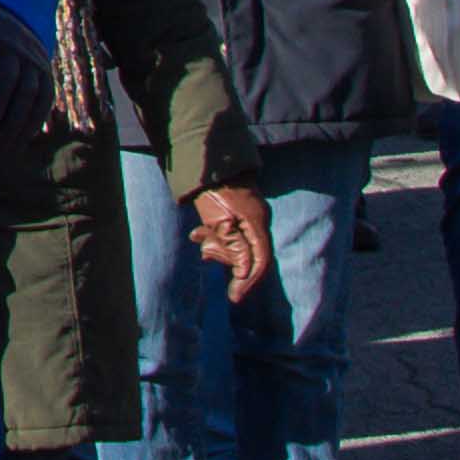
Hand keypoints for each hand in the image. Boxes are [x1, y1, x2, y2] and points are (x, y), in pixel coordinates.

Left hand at [191, 182, 274, 300]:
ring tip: (199, 236)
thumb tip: (244, 275)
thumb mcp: (220, 223)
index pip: (261, 262)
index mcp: (257, 224)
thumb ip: (234, 249)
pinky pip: (229, 233)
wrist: (206, 161)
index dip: (249, 282)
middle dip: (226, 257)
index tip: (234, 298)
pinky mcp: (236, 213)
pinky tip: (198, 233)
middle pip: (248, 254)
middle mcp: (256, 221)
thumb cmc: (212, 192)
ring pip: (236, 244)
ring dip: (217, 246)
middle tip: (207, 253)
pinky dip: (214, 237)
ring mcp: (247, 216)